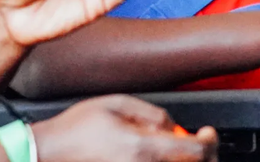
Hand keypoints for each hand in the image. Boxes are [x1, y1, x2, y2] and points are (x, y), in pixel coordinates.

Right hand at [33, 95, 217, 161]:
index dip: (209, 141)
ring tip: (177, 146)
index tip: (207, 132)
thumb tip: (174, 127)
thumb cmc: (77, 128)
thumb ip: (153, 113)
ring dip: (184, 160)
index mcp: (143, 147)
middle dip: (203, 155)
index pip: (196, 152)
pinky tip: (158, 154)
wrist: (50, 152)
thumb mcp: (117, 104)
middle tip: (199, 141)